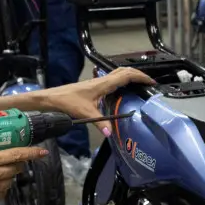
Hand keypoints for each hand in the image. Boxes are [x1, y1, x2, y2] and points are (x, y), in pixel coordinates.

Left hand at [37, 67, 154, 134]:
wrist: (53, 98)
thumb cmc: (68, 101)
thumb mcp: (85, 113)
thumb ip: (99, 123)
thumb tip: (110, 133)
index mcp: (103, 84)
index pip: (126, 76)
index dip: (140, 77)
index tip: (151, 82)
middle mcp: (102, 80)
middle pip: (124, 71)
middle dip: (138, 74)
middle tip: (149, 83)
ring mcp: (99, 81)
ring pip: (118, 73)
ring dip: (131, 76)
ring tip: (140, 84)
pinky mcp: (95, 85)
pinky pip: (113, 78)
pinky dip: (123, 80)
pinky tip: (123, 90)